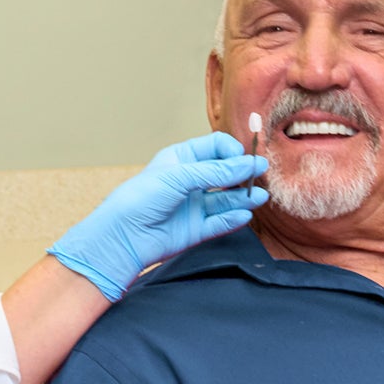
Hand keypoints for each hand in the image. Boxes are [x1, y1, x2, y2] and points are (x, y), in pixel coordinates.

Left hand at [47, 132, 267, 300]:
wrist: (122, 236)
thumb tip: (248, 165)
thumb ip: (216, 172)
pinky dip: (233, 218)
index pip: (215, 147)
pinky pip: (221, 222)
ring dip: (244, 197)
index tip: (244, 156)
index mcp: (181, 159)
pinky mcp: (196, 229)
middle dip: (242, 173)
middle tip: (260, 174)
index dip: (232, 150)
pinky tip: (243, 214)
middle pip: (225, 173)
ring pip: (226, 199)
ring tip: (259, 197)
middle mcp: (189, 181)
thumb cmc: (140, 198)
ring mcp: (193, 206)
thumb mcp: (179, 176)